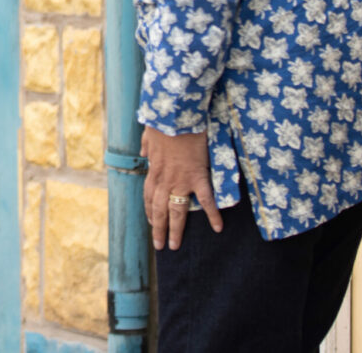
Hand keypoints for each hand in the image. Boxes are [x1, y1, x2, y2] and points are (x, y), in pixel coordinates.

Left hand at [142, 127, 223, 251]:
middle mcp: (164, 179)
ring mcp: (180, 180)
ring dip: (175, 230)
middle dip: (158, 229)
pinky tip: (217, 228)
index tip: (151, 222)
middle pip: (159, 210)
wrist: (177, 116)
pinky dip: (212, 215)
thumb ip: (147, 144)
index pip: (149, 196)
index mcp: (154, 170)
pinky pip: (206, 200)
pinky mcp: (197, 177)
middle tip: (160, 245)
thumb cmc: (164, 122)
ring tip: (175, 245)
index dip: (149, 211)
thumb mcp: (149, 133)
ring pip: (176, 211)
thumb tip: (143, 152)